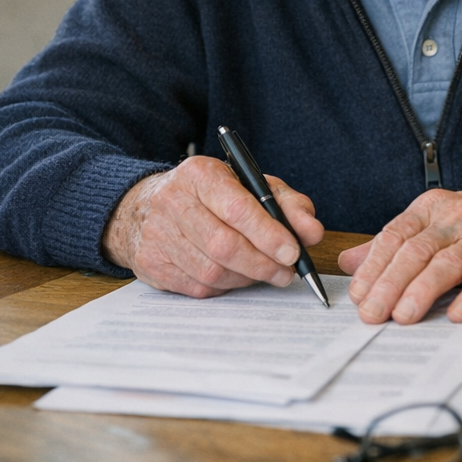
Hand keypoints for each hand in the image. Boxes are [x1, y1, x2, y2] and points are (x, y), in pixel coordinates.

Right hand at [101, 155, 323, 298]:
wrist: (149, 207)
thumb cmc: (213, 196)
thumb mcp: (253, 186)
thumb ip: (288, 205)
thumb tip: (312, 232)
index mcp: (200, 174)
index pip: (238, 209)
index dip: (269, 235)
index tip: (293, 253)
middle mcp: (173, 202)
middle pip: (224, 245)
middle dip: (263, 264)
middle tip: (287, 273)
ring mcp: (158, 235)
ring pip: (212, 271)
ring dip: (246, 278)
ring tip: (265, 273)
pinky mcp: (151, 264)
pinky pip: (197, 287)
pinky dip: (225, 287)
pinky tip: (235, 276)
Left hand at [338, 180, 461, 325]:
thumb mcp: (437, 224)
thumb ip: (394, 243)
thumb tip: (349, 263)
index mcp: (433, 209)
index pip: (395, 235)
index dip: (373, 266)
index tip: (358, 295)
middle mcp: (457, 219)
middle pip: (416, 251)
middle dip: (389, 284)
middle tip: (372, 315)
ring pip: (448, 263)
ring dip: (422, 291)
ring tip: (403, 317)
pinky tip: (457, 315)